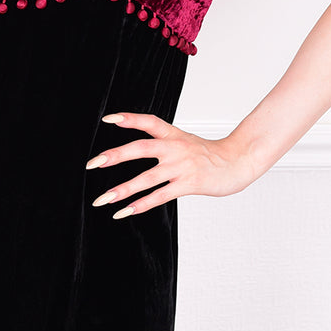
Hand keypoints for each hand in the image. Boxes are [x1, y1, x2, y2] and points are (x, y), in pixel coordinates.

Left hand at [86, 111, 254, 218]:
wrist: (239, 162)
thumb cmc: (210, 154)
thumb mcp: (185, 141)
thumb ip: (163, 143)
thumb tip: (137, 149)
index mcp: (173, 134)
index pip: (149, 121)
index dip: (129, 119)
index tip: (107, 119)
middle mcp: (175, 148)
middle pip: (140, 148)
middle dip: (114, 156)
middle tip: (92, 164)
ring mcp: (182, 166)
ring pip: (146, 178)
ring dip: (122, 190)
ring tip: (102, 199)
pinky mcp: (189, 184)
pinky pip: (160, 196)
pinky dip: (141, 205)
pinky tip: (125, 211)